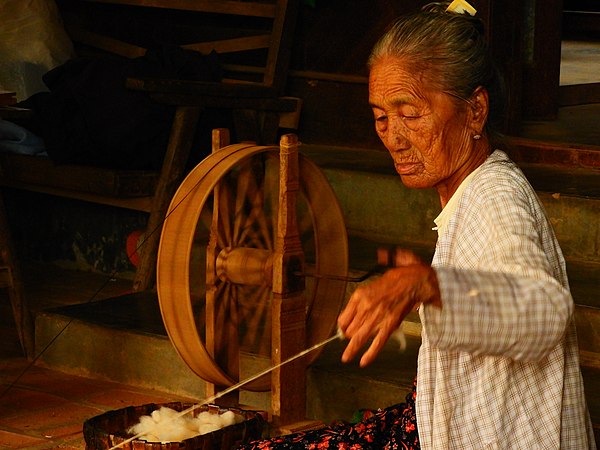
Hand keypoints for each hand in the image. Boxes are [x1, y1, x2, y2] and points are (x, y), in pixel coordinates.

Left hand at [337, 248, 440, 366]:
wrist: (420, 280)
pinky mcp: (391, 323)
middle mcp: (366, 305)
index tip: (343, 329)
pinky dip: (370, 353)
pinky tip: (363, 362)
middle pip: (351, 328)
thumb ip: (383, 262)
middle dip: (348, 337)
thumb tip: (381, 254)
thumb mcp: (389, 264)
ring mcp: (378, 315)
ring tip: (346, 359)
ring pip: (361, 336)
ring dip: (352, 349)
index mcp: (362, 293)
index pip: (345, 315)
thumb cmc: (406, 273)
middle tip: (347, 343)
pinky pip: (379, 341)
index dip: (343, 325)